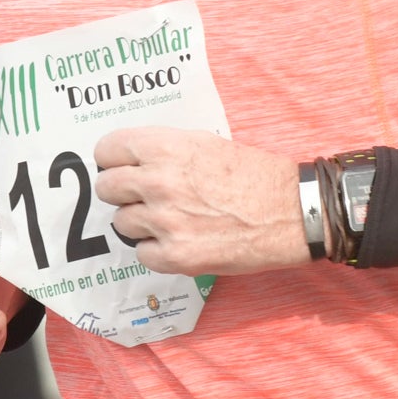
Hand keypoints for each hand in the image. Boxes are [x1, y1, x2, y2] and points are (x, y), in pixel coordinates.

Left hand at [93, 129, 313, 277]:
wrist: (291, 211)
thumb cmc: (255, 174)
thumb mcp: (207, 143)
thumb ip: (166, 150)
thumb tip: (135, 161)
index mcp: (165, 147)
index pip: (106, 150)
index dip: (113, 160)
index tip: (121, 167)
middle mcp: (158, 182)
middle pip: (106, 188)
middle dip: (121, 192)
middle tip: (144, 196)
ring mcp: (164, 221)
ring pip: (122, 223)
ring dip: (141, 222)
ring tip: (171, 219)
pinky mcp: (175, 256)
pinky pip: (142, 254)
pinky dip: (157, 250)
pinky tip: (181, 240)